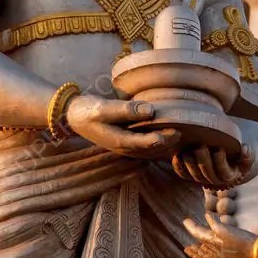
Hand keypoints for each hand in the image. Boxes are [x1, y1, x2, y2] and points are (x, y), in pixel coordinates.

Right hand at [66, 94, 180, 158]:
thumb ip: (127, 110)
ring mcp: (124, 146)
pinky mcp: (125, 141)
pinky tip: (166, 134)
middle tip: (184, 131)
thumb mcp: (105, 108)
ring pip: (149, 149)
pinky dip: (156, 142)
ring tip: (180, 133)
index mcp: (119, 141)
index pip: (146, 143)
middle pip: (150, 148)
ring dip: (164, 144)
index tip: (177, 131)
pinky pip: (144, 145)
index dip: (162, 139)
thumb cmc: (88, 110)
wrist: (73, 116)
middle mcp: (124, 147)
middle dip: (167, 142)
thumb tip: (151, 110)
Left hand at [172, 144, 253, 188]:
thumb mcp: (245, 156)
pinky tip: (178, 154)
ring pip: (195, 175)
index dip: (220, 163)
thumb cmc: (236, 155)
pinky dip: (179, 165)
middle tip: (201, 146)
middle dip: (203, 161)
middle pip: (207, 175)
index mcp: (229, 177)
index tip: (219, 150)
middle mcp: (214, 181)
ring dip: (191, 162)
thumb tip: (245, 149)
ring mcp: (201, 178)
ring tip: (191, 149)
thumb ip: (248, 155)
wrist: (223, 154)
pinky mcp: (189, 174)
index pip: (224, 174)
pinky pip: (182, 174)